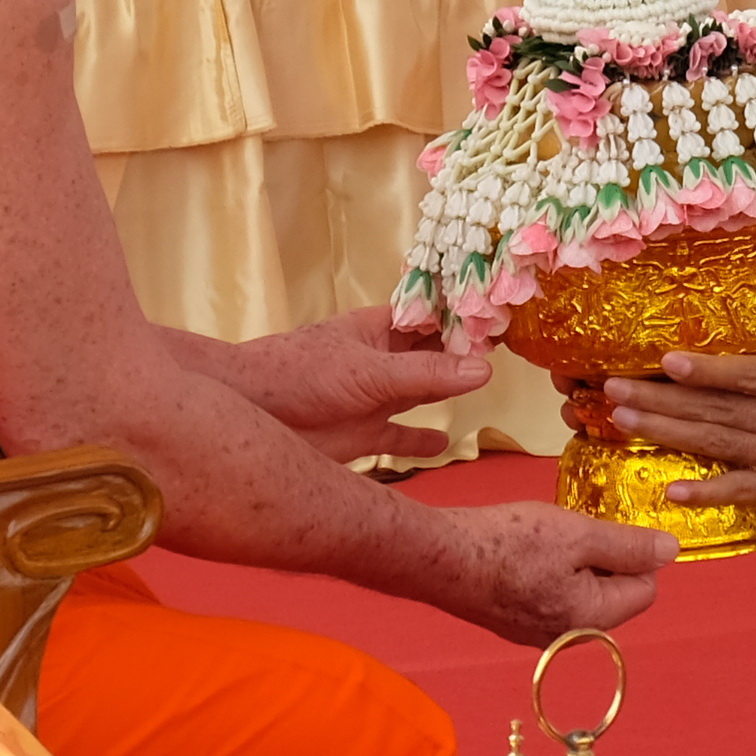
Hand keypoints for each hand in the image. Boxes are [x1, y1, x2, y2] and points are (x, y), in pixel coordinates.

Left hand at [222, 306, 492, 467]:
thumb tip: (484, 367)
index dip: (461, 314)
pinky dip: (420, 442)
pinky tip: (444, 442)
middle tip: (509, 344)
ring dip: (446, 390)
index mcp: (378, 331)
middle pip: (431, 353)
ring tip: (485, 383)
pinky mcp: (362, 436)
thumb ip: (425, 374)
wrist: (246, 416)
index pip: (429, 316)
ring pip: (420, 392)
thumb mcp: (368, 372)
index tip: (502, 312)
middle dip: (463, 349)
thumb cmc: (296, 375)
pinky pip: (399, 439)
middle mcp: (380, 362)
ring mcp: (372, 399)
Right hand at [438, 500, 669, 643]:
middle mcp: (567, 638)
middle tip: (574, 526)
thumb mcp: (577, 533)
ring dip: (575, 561)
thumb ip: (627, 545)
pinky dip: (548, 571)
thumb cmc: (506, 542)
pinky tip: (524, 548)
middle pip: (613, 594)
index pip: (645, 589)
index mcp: (591, 620)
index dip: (636, 552)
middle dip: (603, 557)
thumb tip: (672, 551)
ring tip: (547, 534)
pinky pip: (551, 595)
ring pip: (581, 592)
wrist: (437, 557)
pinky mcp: (513, 622)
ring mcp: (537, 633)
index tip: (609, 524)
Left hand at [598, 323, 755, 524]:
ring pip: (722, 446)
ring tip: (625, 423)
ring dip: (670, 435)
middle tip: (612, 392)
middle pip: (720, 410)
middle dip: (663, 400)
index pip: (749, 374)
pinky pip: (748, 491)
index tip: (663, 360)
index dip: (705, 369)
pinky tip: (672, 488)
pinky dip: (710, 492)